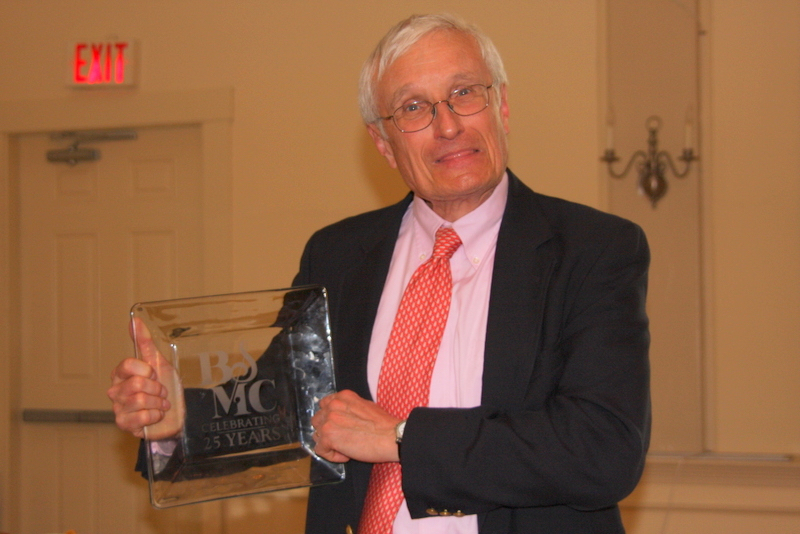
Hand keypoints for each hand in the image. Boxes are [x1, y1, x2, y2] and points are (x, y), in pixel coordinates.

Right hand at [107, 318, 184, 439]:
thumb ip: (145, 342)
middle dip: (157, 388)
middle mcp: (115, 390)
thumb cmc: (164, 387)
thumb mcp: (158, 362)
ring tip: (161, 404)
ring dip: (158, 402)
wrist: (175, 413)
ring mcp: (118, 408)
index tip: (155, 374)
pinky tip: (157, 415)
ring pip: (139, 400)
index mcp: (121, 374)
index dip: (147, 370)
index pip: (127, 365)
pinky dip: (155, 415)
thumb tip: (135, 319)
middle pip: (136, 384)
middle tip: (162, 392)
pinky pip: (141, 417)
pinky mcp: (123, 424)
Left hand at [311, 390, 400, 463]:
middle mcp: (333, 406)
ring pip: (316, 435)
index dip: (330, 418)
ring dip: (329, 443)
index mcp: (342, 396)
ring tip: (346, 447)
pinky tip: (347, 455)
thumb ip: (349, 407)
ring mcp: (329, 421)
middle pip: (317, 420)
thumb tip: (341, 416)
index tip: (340, 426)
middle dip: (328, 430)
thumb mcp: (365, 405)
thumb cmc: (383, 425)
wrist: (391, 437)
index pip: (324, 405)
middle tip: (343, 438)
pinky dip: (332, 456)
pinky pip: (320, 450)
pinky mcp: (328, 437)